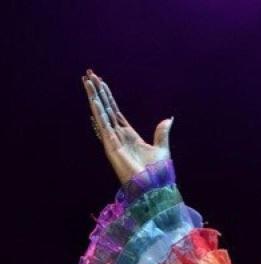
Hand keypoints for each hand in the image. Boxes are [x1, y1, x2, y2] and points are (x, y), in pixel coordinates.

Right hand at [82, 68, 173, 184]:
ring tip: (86, 81)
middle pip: (105, 108)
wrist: (154, 188)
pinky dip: (99, 113)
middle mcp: (118, 136)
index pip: (115, 112)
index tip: (101, 82)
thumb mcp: (162, 148)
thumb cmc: (157, 173)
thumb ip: (162, 133)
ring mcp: (113, 140)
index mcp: (129, 135)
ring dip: (94, 97)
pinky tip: (94, 100)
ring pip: (101, 114)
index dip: (108, 97)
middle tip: (89, 74)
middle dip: (98, 92)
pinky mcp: (112, 147)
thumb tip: (169, 118)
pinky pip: (104, 126)